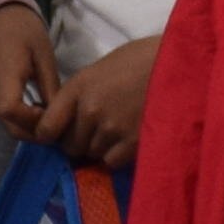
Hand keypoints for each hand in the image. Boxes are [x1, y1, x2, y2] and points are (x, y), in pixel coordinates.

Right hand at [0, 0, 59, 141]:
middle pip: (9, 124)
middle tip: (58, 128)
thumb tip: (61, 118)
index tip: (55, 119)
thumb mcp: (43, 55)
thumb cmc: (23, 31)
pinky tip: (37, 111)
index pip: (12, 110)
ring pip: (6, 122)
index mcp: (3, 74)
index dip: (34, 121)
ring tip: (50, 120)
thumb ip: (50, 87)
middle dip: (34, 133)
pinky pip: (3, 114)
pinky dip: (20, 120)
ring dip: (28, 128)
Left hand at [41, 32, 156, 167]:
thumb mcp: (98, 71)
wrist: (175, 64)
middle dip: (77, 142)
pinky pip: (112, 161)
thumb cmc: (137, 61)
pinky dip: (116, 155)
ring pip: (92, 153)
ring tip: (115, 132)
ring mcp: (112, 128)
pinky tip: (126, 140)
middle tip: (92, 133)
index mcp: (77, 88)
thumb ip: (79, 96)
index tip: (54, 137)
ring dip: (99, 148)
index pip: (47, 127)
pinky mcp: (133, 143)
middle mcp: (90, 110)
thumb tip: (66, 119)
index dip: (48, 136)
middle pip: (70, 145)